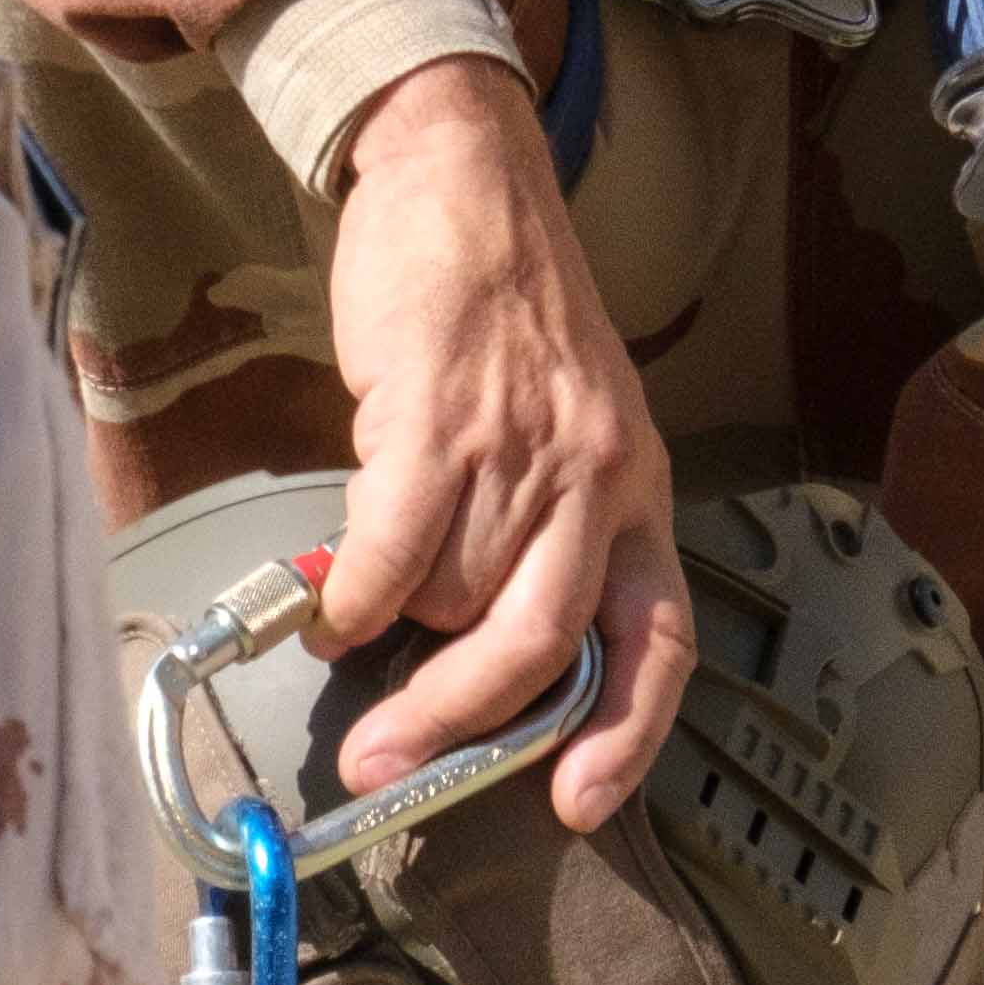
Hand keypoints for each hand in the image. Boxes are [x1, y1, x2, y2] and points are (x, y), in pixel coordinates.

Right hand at [313, 48, 698, 830]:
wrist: (464, 179)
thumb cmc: (508, 304)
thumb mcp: (571, 421)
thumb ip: (543, 524)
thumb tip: (465, 638)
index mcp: (639, 488)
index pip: (658, 640)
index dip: (623, 736)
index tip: (573, 804)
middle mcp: (597, 480)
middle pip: (539, 647)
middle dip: (455, 725)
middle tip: (384, 768)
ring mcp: (523, 450)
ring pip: (454, 600)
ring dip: (392, 631)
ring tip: (348, 625)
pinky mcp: (440, 418)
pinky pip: (393, 550)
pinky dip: (352, 596)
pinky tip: (325, 608)